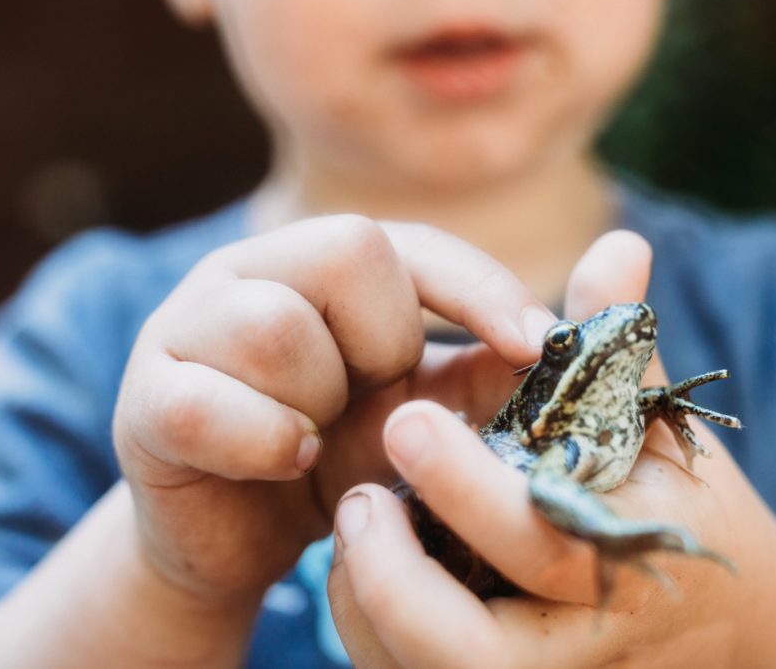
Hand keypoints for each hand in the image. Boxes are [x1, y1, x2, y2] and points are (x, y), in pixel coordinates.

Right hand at [113, 214, 556, 616]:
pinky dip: (265, 441)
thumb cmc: (341, 458)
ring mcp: (184, 328)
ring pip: (274, 325)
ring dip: (321, 402)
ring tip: (319, 440)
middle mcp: (246, 272)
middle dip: (384, 345)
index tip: (533, 347)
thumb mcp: (425, 411)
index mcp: (314, 262)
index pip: (406, 240)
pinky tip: (286, 462)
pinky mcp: (146, 398)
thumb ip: (501, 354)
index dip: (476, 287)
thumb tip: (629, 257)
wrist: (241, 535)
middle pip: (346, 255)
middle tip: (371, 400)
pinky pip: (208, 403)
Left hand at [328, 231, 775, 666]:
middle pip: (471, 649)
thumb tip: (622, 245)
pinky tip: (360, 561)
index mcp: (624, 558)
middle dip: (395, 571)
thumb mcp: (650, 427)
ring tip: (354, 520)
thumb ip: (617, 348)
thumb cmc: (666, 500)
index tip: (403, 418)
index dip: (467, 487)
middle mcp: (576, 640)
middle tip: (359, 496)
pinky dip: (364, 625)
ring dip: (366, 599)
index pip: (542, 544)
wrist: (705, 620)